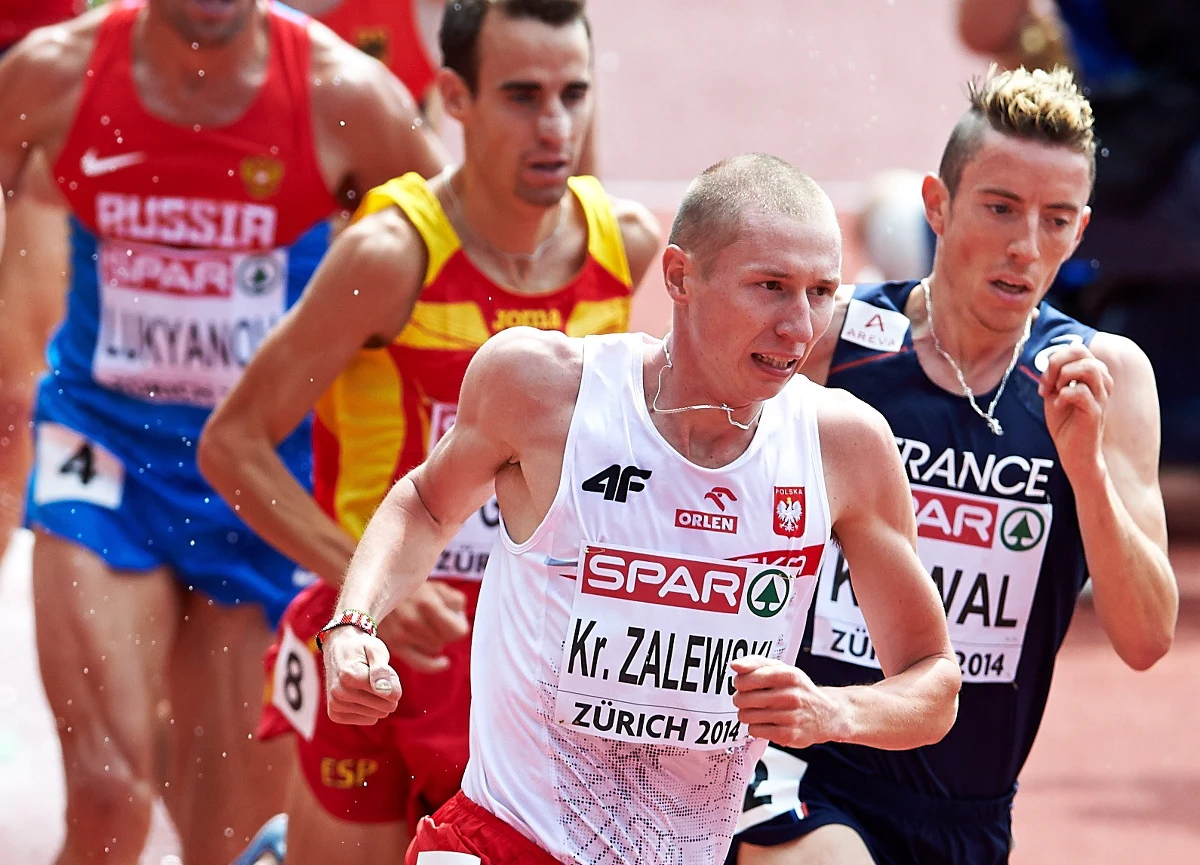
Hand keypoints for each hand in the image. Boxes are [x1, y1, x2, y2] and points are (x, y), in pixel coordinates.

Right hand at [322, 626, 401, 724]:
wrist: (337, 649)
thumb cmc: (361, 648)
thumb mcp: (375, 649)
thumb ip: (381, 669)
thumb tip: (385, 691)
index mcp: (351, 676)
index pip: (392, 694)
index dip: (393, 680)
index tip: (382, 669)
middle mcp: (340, 692)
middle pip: (386, 707)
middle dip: (386, 691)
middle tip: (375, 676)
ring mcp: (336, 705)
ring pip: (378, 714)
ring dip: (377, 700)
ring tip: (366, 683)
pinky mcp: (335, 714)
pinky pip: (368, 720)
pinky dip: (369, 708)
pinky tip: (359, 694)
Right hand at [376, 581, 469, 673]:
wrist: (377, 590)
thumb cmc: (413, 589)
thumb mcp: (438, 587)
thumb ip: (455, 602)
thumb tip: (459, 622)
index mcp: (426, 603)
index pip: (457, 632)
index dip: (459, 625)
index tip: (454, 620)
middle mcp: (412, 621)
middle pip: (446, 640)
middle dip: (445, 631)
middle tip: (436, 618)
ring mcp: (400, 635)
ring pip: (434, 650)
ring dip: (434, 641)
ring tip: (425, 625)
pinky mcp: (393, 645)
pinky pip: (421, 664)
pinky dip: (434, 665)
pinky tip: (443, 662)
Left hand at [731, 655, 840, 748]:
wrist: (828, 715)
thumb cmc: (800, 690)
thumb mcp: (783, 669)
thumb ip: (757, 663)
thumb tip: (736, 665)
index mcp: (788, 675)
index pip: (747, 678)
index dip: (739, 682)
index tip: (743, 684)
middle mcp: (791, 696)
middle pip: (743, 699)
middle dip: (741, 699)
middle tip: (749, 699)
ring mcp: (790, 717)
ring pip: (746, 716)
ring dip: (747, 714)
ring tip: (758, 711)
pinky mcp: (788, 736)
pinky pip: (755, 731)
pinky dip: (755, 727)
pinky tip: (766, 722)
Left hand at [1037, 342, 1112, 478]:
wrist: (1073, 453)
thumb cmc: (1065, 423)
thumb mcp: (1055, 393)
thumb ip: (1055, 375)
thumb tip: (1051, 358)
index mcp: (1092, 376)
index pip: (1077, 349)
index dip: (1056, 359)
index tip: (1045, 381)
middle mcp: (1100, 383)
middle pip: (1082, 351)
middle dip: (1057, 363)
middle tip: (1047, 384)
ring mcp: (1100, 397)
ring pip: (1090, 368)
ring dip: (1064, 377)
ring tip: (1055, 392)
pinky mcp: (1095, 413)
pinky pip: (1081, 392)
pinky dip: (1064, 396)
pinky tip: (1058, 406)